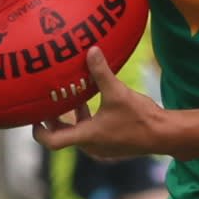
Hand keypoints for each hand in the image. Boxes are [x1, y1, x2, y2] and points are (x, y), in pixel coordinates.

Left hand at [35, 48, 168, 158]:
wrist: (164, 135)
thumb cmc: (140, 118)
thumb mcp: (117, 92)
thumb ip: (101, 72)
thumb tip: (91, 50)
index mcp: (86, 137)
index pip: (52, 141)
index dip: (39, 131)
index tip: (34, 119)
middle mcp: (91, 146)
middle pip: (63, 136)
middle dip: (55, 120)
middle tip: (49, 103)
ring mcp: (102, 148)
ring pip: (79, 134)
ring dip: (73, 118)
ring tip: (72, 98)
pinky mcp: (113, 146)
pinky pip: (92, 135)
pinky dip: (88, 121)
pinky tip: (95, 103)